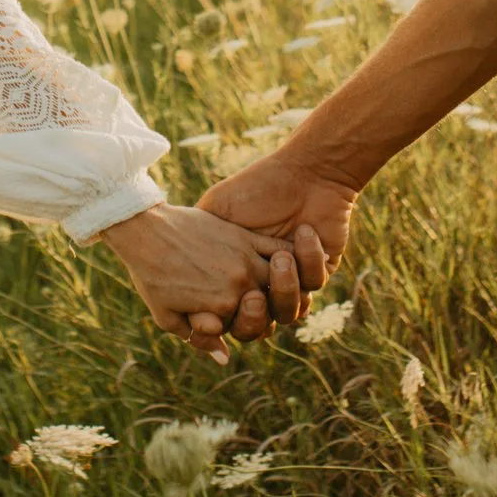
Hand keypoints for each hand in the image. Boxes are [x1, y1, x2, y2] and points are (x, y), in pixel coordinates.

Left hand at [97, 206, 294, 362]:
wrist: (146, 231)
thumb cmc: (151, 276)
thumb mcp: (168, 317)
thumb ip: (200, 340)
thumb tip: (225, 359)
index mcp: (225, 306)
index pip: (252, 325)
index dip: (243, 323)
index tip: (231, 315)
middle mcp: (241, 283)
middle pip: (274, 302)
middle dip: (270, 303)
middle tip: (259, 298)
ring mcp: (245, 256)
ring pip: (282, 276)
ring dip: (284, 281)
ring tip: (279, 282)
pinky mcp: (244, 235)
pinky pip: (278, 247)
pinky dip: (289, 254)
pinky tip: (291, 258)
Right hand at [198, 147, 358, 324]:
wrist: (300, 172)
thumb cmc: (252, 189)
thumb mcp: (216, 212)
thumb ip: (196, 243)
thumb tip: (178, 282)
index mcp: (236, 275)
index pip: (227, 316)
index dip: (219, 322)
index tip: (214, 313)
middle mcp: (264, 283)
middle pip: (258, 324)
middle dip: (254, 316)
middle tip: (253, 295)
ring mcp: (293, 281)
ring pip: (289, 311)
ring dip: (285, 290)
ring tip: (282, 261)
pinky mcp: (319, 270)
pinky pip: (314, 284)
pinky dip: (310, 263)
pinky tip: (304, 233)